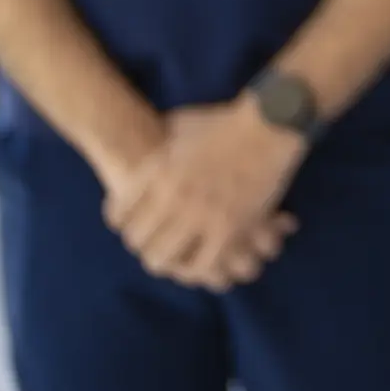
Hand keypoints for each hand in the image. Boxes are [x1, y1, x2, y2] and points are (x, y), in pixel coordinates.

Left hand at [107, 100, 307, 289]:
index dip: (125, 226)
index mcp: (155, 172)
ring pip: (163, 259)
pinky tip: (206, 263)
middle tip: (159, 246)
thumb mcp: (181, 124)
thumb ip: (163, 140)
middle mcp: (170, 196)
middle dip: (146, 246)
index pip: (119, 215)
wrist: (269, 124)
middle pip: (138, 242)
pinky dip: (201, 269)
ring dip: (171, 262)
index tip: (135, 227)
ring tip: (180, 261)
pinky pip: (202, 265)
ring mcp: (199, 215)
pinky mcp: (230, 229)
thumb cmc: (227, 121)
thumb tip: (156, 140)